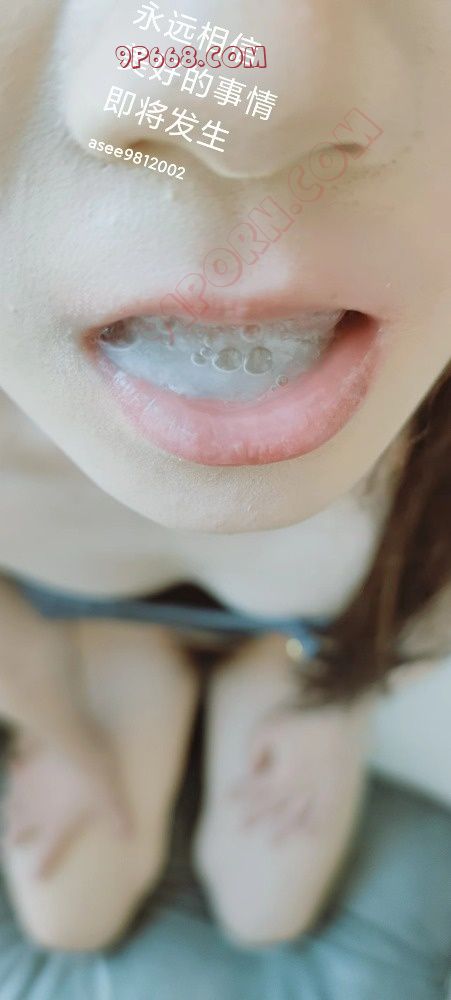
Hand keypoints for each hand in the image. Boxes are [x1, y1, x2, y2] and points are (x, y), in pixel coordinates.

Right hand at [2, 730, 130, 877]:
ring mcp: (26, 789)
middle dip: (13, 839)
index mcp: (56, 826)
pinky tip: (16, 762)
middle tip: (11, 842)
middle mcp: (35, 813)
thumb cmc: (95, 774)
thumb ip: (118, 819)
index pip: (47, 854)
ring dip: (10, 810)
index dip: (41, 868)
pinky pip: (15, 769)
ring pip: (10, 805)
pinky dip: (16, 769)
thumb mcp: (111, 798)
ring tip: (10, 811)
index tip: (36, 877)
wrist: (73, 740)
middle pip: (16, 832)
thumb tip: (129, 837)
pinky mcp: (24, 765)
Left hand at [230, 704, 363, 843]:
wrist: (337, 707)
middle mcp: (299, 789)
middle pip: (273, 808)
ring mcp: (319, 789)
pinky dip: (317, 823)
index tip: (227, 797)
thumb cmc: (297, 715)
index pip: (255, 789)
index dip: (241, 792)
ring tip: (274, 842)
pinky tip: (311, 832)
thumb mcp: (265, 728)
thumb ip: (253, 751)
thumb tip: (251, 770)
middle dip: (256, 817)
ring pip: (299, 816)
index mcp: (280, 777)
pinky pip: (327, 811)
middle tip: (241, 828)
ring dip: (284, 829)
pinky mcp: (336, 784)